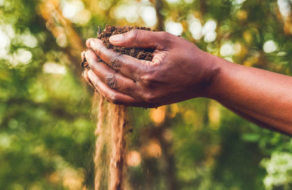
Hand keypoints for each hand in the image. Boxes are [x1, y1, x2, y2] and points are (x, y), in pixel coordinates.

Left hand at [83, 30, 217, 106]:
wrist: (205, 79)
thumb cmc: (188, 55)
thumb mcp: (166, 39)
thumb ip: (138, 38)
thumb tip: (113, 40)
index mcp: (149, 74)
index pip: (116, 62)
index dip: (101, 51)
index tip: (91, 42)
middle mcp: (145, 91)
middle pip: (110, 78)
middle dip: (94, 65)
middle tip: (86, 53)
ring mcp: (146, 101)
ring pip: (113, 94)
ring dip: (97, 82)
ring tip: (87, 70)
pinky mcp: (148, 104)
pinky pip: (122, 101)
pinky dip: (109, 92)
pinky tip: (102, 83)